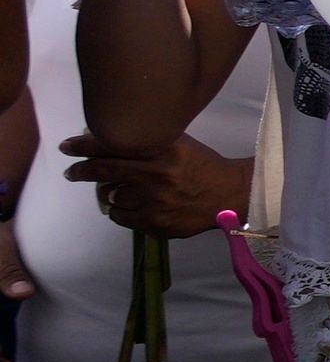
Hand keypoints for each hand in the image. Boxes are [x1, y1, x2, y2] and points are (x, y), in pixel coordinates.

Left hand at [65, 131, 244, 237]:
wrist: (232, 195)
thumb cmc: (202, 166)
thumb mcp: (179, 144)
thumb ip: (149, 142)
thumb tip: (112, 138)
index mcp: (163, 150)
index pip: (113, 145)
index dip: (84, 145)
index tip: (67, 146)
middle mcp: (156, 174)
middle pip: (104, 171)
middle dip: (82, 171)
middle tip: (72, 172)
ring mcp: (155, 201)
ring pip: (111, 197)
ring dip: (111, 194)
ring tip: (122, 192)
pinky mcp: (155, 223)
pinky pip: (121, 218)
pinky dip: (122, 212)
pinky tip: (134, 207)